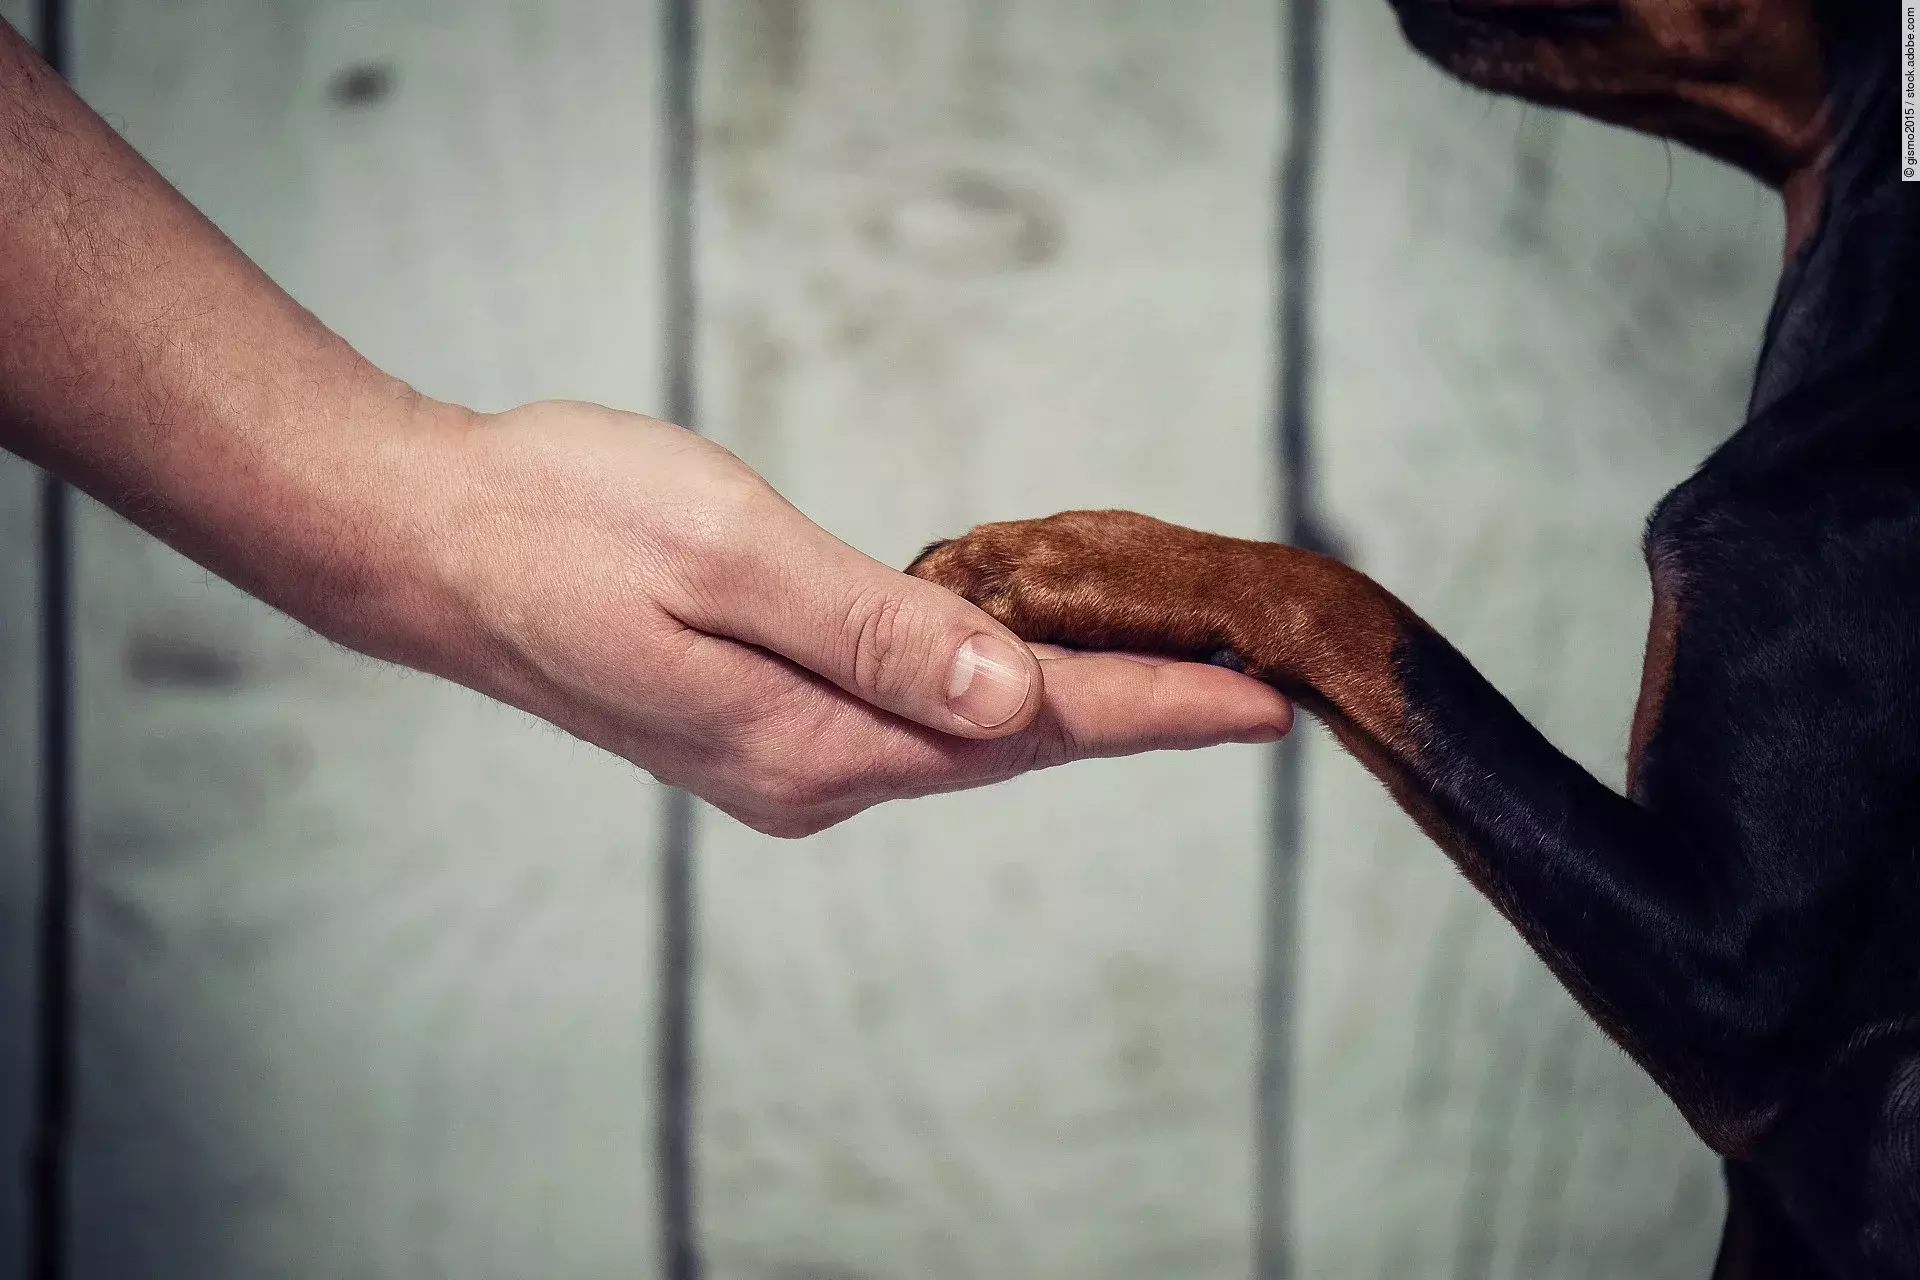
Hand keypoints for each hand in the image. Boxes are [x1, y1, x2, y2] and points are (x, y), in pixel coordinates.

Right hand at [389, 399, 1294, 837]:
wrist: (435, 544)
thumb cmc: (567, 524)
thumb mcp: (728, 556)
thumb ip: (874, 633)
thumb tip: (1014, 695)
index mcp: (810, 741)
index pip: (1028, 731)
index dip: (1154, 712)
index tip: (1263, 704)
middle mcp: (808, 775)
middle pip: (1009, 746)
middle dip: (1134, 713)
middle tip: (1248, 681)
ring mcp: (781, 763)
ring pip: (960, 737)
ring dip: (1067, 705)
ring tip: (1170, 672)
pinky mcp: (758, 730)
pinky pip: (906, 720)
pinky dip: (983, 690)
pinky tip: (1020, 664)